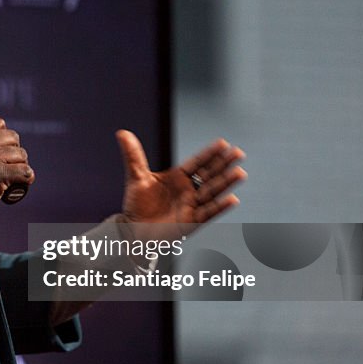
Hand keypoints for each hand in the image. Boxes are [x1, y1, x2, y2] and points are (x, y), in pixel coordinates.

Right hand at [0, 117, 34, 223]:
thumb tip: (1, 142)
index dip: (4, 138)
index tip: (2, 151)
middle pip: (13, 137)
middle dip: (14, 152)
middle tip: (6, 166)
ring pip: (22, 155)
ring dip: (20, 166)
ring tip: (9, 177)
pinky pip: (26, 172)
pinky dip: (26, 179)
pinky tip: (18, 184)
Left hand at [116, 129, 245, 227]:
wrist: (133, 231)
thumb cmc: (137, 205)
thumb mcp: (136, 177)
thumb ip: (133, 155)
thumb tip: (122, 133)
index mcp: (178, 177)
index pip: (197, 163)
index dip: (209, 154)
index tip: (223, 143)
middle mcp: (188, 190)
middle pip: (209, 174)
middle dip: (223, 164)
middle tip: (238, 153)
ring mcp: (191, 205)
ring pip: (212, 192)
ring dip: (226, 183)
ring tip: (240, 172)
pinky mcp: (191, 221)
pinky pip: (208, 213)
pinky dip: (220, 207)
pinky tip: (232, 199)